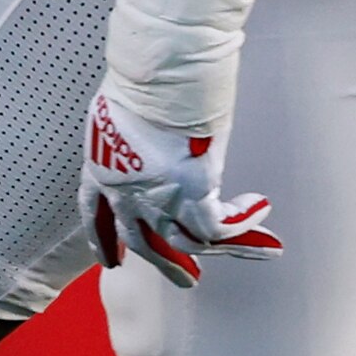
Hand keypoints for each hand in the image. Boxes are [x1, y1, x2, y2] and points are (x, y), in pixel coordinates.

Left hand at [86, 91, 282, 286]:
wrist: (156, 75)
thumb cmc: (141, 80)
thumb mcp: (119, 112)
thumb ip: (129, 133)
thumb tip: (150, 129)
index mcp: (100, 169)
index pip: (95, 214)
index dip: (103, 240)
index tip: (109, 261)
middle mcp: (125, 192)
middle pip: (143, 241)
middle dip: (167, 264)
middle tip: (187, 280)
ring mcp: (158, 198)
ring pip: (190, 243)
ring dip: (223, 252)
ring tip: (257, 252)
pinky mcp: (192, 194)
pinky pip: (220, 227)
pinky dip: (245, 225)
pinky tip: (260, 208)